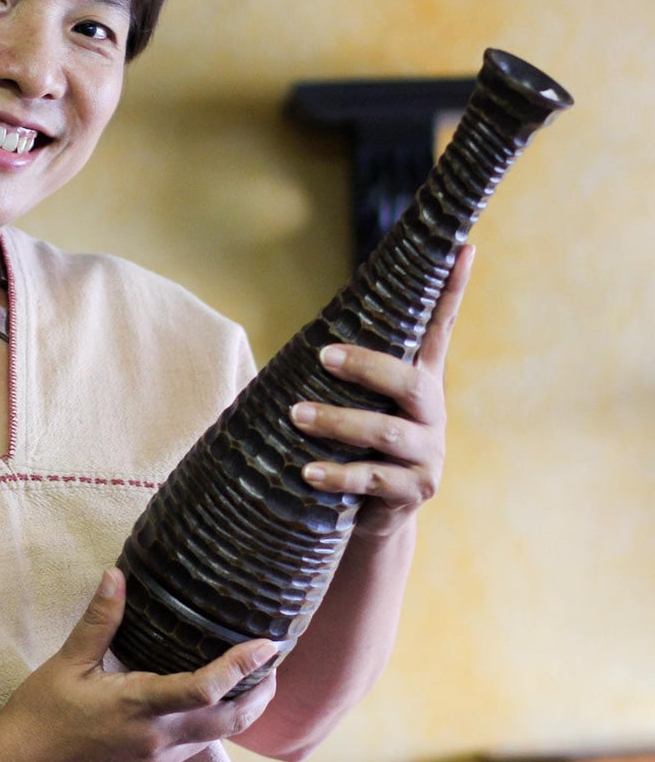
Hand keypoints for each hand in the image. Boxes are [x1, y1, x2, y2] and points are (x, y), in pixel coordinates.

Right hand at [0, 567, 277, 761]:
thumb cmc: (37, 717)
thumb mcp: (65, 664)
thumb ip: (99, 621)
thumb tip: (117, 575)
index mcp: (138, 707)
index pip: (206, 688)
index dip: (243, 667)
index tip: (268, 646)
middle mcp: (156, 740)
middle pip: (229, 722)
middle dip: (260, 695)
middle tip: (275, 667)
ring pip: (215, 739)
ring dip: (239, 713)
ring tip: (252, 683)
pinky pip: (193, 750)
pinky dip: (211, 726)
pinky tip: (206, 706)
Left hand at [289, 244, 473, 539]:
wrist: (374, 514)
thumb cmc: (357, 445)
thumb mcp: (361, 404)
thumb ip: (350, 373)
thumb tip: (309, 336)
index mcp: (421, 381)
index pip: (441, 328)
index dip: (453, 290)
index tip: (464, 246)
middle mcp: (432, 412)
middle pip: (410, 383)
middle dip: (367, 367)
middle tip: (323, 357)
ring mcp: (429, 453)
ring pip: (386, 433)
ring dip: (338, 423)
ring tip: (296, 415)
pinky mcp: (416, 489)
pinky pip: (372, 479)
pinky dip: (337, 474)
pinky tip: (307, 471)